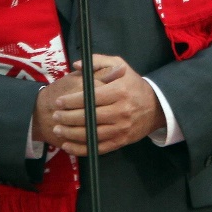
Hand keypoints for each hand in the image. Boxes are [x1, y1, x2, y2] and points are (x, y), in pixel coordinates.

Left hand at [35, 55, 165, 156]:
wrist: (156, 107)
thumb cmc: (133, 85)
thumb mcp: (120, 66)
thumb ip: (98, 62)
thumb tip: (77, 65)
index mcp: (119, 92)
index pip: (91, 98)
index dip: (72, 101)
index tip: (59, 102)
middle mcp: (121, 111)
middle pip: (89, 117)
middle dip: (68, 118)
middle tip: (55, 116)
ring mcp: (121, 128)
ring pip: (92, 134)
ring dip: (71, 134)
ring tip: (58, 129)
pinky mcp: (121, 141)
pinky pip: (98, 148)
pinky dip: (81, 149)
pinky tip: (68, 145)